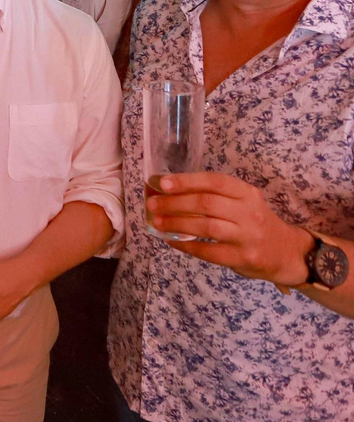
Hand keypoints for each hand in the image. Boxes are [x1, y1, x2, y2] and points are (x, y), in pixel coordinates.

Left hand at [147, 172, 312, 285]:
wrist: (287, 252)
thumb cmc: (255, 222)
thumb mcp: (244, 202)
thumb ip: (215, 195)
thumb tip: (169, 190)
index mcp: (247, 193)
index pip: (215, 182)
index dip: (187, 181)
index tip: (163, 183)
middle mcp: (250, 212)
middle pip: (207, 203)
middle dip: (174, 203)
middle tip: (152, 204)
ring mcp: (247, 236)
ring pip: (206, 226)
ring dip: (177, 223)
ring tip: (157, 222)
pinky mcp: (243, 258)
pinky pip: (209, 251)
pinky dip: (186, 245)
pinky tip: (172, 241)